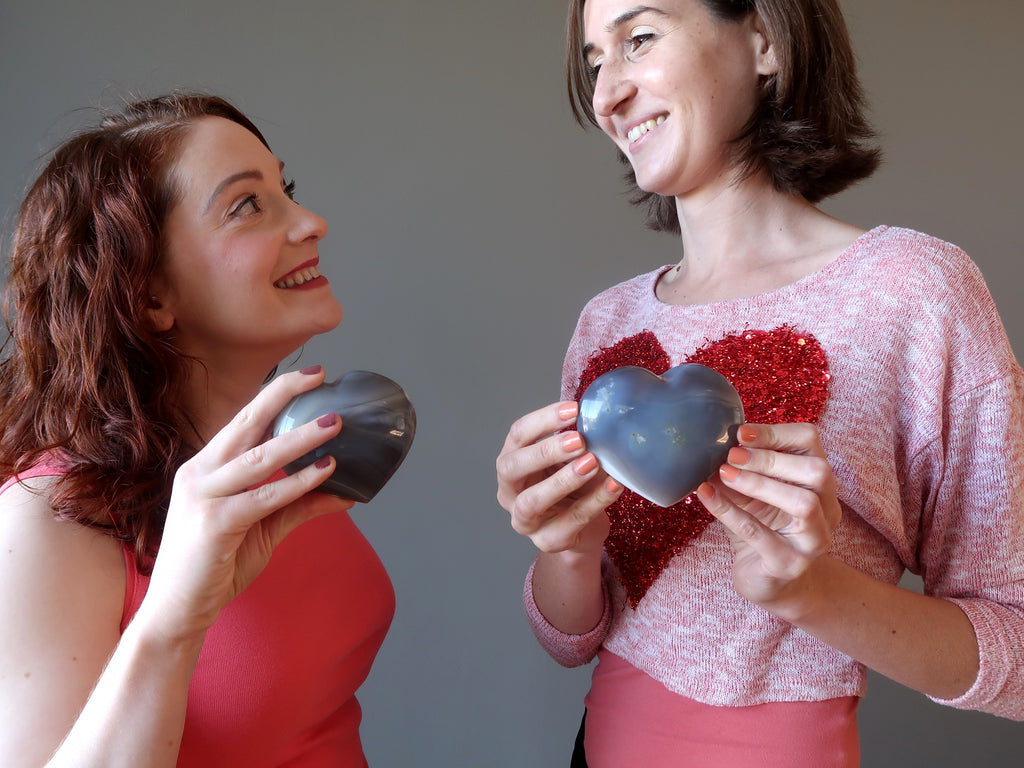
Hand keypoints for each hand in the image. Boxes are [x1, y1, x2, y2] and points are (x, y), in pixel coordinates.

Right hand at [138, 367, 352, 643]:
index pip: (243, 421)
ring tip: (335, 422)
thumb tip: (346, 492)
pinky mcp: (214, 523)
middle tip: (320, 376)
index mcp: (206, 468)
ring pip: (259, 457)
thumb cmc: (215, 566)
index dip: (275, 395)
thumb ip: (299, 505)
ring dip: (301, 438)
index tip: (309, 375)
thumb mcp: (263, 528)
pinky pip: (264, 496)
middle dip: (283, 395)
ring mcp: (203, 497)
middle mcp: (200, 474)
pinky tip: (326, 470)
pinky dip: (297, 482)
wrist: (177, 612)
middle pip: (246, 423)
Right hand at [496, 401, 622, 553]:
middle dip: (545, 451)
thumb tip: (600, 415)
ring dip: (562, 480)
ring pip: (532, 501)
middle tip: (578, 440)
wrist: (583, 529)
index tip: (574, 409)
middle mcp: (509, 491)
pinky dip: (595, 501)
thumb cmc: (573, 486)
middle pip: (512, 467)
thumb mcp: (569, 460)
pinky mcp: (548, 541)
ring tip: (592, 463)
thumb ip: (575, 441)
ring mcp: (524, 520)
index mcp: (512, 462)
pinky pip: (570, 522)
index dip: (543, 420)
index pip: (518, 435)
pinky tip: (614, 485)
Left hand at [696, 422, 840, 615]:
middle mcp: (828, 510)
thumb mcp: (752, 493)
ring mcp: (813, 541)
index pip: (811, 443)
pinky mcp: (788, 565)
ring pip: (804, 504)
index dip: (777, 433)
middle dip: (771, 459)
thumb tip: (708, 440)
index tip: (740, 433)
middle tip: (731, 455)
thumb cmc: (761, 528)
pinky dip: (729, 511)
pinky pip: (760, 534)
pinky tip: (706, 494)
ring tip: (724, 474)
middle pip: (817, 472)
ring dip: (760, 484)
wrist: (769, 583)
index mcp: (820, 483)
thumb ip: (741, 468)